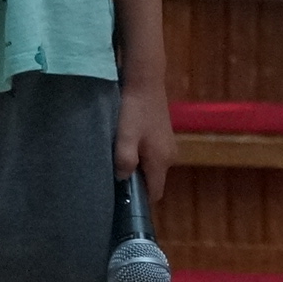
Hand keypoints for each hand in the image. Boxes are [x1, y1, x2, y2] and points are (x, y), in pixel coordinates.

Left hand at [116, 79, 177, 200]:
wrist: (145, 80)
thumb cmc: (134, 110)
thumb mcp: (125, 137)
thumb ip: (125, 162)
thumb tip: (123, 180)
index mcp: (161, 160)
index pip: (154, 193)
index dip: (138, 200)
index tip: (119, 200)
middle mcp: (170, 156)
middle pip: (153, 180)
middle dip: (135, 184)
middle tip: (112, 179)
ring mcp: (168, 144)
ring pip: (151, 167)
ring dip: (137, 168)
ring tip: (115, 162)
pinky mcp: (163, 135)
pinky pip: (152, 156)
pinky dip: (140, 157)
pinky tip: (125, 146)